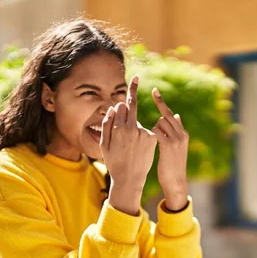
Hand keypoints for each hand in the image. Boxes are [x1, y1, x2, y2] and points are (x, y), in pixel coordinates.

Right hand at [101, 76, 156, 214]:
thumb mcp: (104, 145)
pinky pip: (146, 132)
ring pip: (137, 123)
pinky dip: (143, 137)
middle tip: (136, 77)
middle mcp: (132, 128)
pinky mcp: (152, 139)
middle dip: (133, 91)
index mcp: (119, 127)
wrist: (129, 179)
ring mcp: (143, 133)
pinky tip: (139, 149)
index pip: (123, 105)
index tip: (135, 78)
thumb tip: (113, 109)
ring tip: (130, 148)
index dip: (127, 95)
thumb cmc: (114, 162)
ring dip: (133, 129)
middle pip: (132, 107)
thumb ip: (107, 125)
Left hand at [151, 88, 188, 210]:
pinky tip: (149, 141)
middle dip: (159, 105)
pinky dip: (151, 133)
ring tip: (153, 142)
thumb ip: (175, 130)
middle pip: (165, 116)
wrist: (176, 181)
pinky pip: (156, 131)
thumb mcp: (177, 146)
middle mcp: (181, 133)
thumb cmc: (172, 165)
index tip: (155, 90)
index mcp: (183, 133)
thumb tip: (175, 115)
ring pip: (159, 123)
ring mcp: (176, 138)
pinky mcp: (168, 145)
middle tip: (153, 91)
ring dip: (152, 129)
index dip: (162, 103)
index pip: (170, 114)